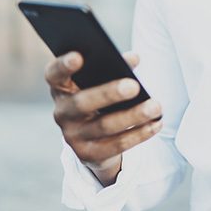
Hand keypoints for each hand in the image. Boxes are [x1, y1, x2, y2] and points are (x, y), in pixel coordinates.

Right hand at [45, 51, 162, 185]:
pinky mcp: (88, 155)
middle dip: (109, 94)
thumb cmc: (98, 95)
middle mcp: (62, 112)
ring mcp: (72, 136)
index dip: (63, 65)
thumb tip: (133, 58)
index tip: (78, 56)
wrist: (92, 136)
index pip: (54, 74)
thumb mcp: (100, 80)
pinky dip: (139, 134)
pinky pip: (116, 145)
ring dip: (133, 116)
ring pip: (104, 126)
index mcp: (61, 86)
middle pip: (82, 102)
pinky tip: (156, 124)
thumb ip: (114, 66)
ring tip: (156, 106)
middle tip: (134, 86)